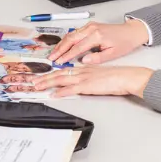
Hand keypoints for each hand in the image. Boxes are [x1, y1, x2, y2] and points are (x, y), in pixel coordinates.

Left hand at [33, 65, 154, 97]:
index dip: (52, 73)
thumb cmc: (117, 77)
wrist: (126, 77)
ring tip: (38, 86)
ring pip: (61, 79)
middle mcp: (82, 71)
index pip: (64, 70)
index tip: (43, 76)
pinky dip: (61, 91)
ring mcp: (84, 78)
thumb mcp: (99, 74)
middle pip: (59, 74)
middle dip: (45, 78)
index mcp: (84, 68)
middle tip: (34, 82)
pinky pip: (71, 89)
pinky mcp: (88, 86)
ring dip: (48, 83)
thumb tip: (79, 82)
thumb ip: (89, 76)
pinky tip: (54, 94)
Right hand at [47, 19, 149, 64]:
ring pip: (71, 34)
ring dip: (61, 43)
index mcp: (97, 36)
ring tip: (54, 53)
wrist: (130, 32)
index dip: (67, 56)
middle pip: (70, 39)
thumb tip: (84, 61)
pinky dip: (67, 39)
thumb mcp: (113, 54)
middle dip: (60, 49)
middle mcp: (91, 29)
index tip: (59, 62)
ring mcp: (90, 26)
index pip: (77, 48)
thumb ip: (97, 58)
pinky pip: (75, 32)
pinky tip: (63, 45)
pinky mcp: (90, 26)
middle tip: (52, 57)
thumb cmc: (124, 43)